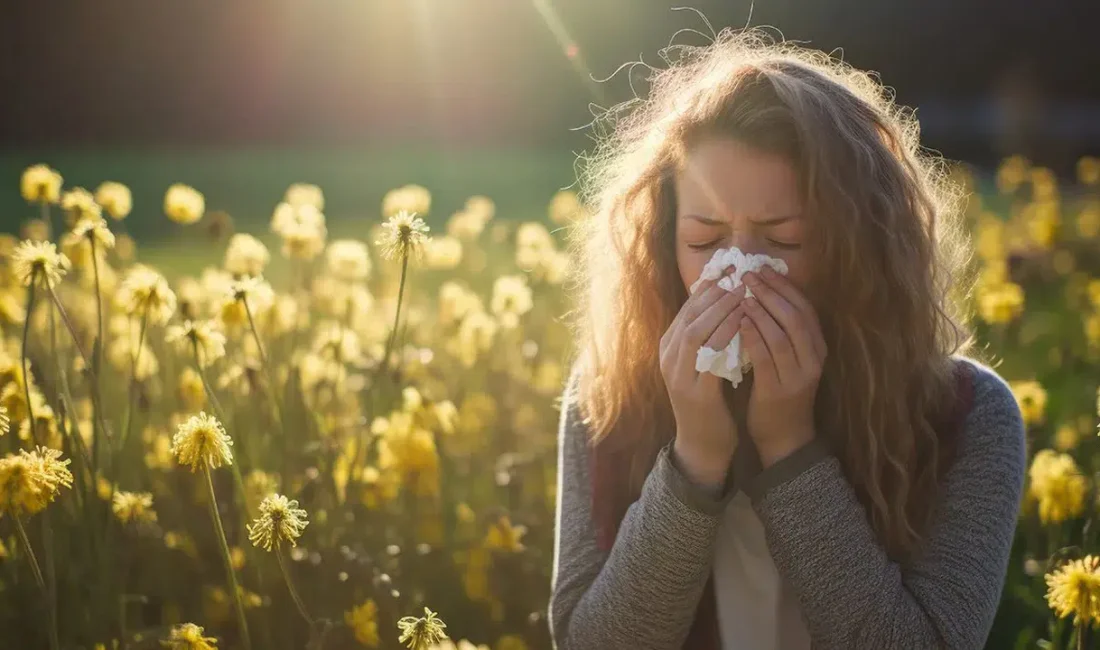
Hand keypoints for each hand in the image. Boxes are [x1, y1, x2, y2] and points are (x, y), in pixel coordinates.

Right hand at [659, 272, 747, 487]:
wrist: (701, 444)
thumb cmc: (707, 400)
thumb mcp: (702, 363)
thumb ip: (708, 336)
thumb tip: (725, 301)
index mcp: (669, 348)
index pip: (687, 308)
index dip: (708, 287)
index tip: (730, 269)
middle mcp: (669, 358)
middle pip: (689, 315)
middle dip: (714, 292)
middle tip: (739, 274)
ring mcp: (679, 375)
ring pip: (696, 331)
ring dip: (720, 310)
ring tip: (742, 292)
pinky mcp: (695, 392)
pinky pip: (710, 357)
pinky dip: (726, 336)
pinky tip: (744, 323)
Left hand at [740, 267, 826, 466]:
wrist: (784, 436)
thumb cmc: (781, 391)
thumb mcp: (789, 358)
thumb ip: (781, 330)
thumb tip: (761, 292)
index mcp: (817, 348)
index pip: (805, 308)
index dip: (785, 286)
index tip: (764, 269)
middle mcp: (813, 359)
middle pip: (795, 317)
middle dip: (771, 292)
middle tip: (749, 275)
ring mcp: (798, 376)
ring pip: (782, 334)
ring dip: (761, 311)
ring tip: (742, 293)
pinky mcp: (779, 390)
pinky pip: (766, 358)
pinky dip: (753, 336)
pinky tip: (739, 322)